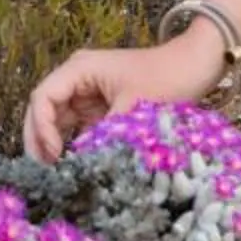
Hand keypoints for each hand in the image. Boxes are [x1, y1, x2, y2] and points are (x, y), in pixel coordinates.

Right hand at [23, 30, 229, 161]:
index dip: (41, 129)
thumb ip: (103, 137)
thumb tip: (82, 166)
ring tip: (58, 175)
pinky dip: (76, 146)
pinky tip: (77, 167)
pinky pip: (80, 128)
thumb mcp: (133, 109)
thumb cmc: (167, 78)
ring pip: (60, 122)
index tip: (55, 156)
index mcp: (79, 69)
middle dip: (41, 140)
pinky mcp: (103, 107)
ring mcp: (89, 93)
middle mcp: (78, 79)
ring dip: (57, 145)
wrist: (198, 65)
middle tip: (45, 173)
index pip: (43, 98)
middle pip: (45, 110)